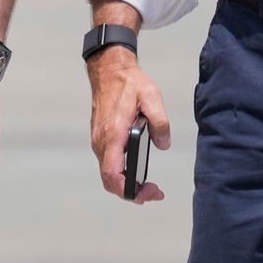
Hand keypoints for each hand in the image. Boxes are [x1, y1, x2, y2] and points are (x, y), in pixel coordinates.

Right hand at [87, 48, 170, 203]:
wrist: (109, 70)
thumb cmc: (129, 83)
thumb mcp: (151, 97)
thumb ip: (159, 122)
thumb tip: (163, 144)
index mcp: (113, 134)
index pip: (113, 175)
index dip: (130, 190)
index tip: (150, 191)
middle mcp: (102, 141)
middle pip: (109, 181)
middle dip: (131, 192)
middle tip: (153, 192)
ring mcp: (99, 140)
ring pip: (108, 174)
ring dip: (126, 183)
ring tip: (147, 184)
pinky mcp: (100, 138)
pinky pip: (108, 163)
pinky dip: (121, 173)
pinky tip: (135, 169)